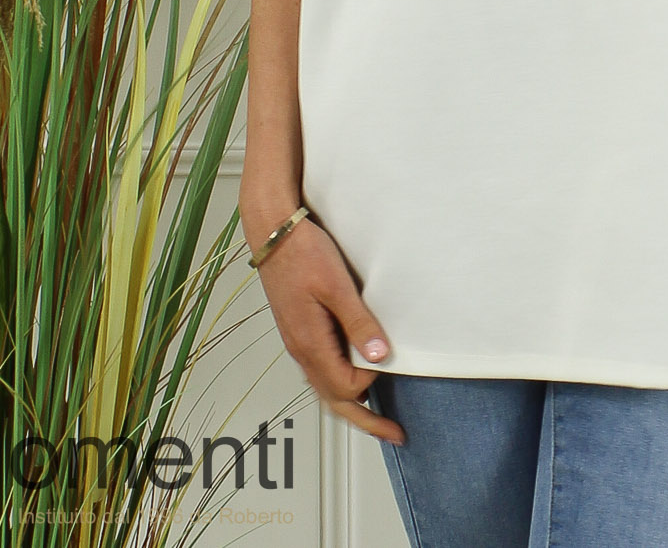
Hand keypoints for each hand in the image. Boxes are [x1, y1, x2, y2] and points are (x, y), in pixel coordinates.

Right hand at [247, 210, 406, 444]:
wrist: (273, 232)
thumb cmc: (303, 253)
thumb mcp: (336, 284)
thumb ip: (357, 322)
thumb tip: (377, 356)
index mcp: (310, 343)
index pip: (345, 387)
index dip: (371, 381)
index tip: (387, 358)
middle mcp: (302, 350)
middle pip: (333, 401)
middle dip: (365, 421)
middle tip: (393, 434)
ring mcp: (299, 342)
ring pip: (325, 388)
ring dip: (352, 405)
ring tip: (376, 416)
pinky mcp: (300, 331)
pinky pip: (320, 370)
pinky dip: (338, 384)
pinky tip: (352, 376)